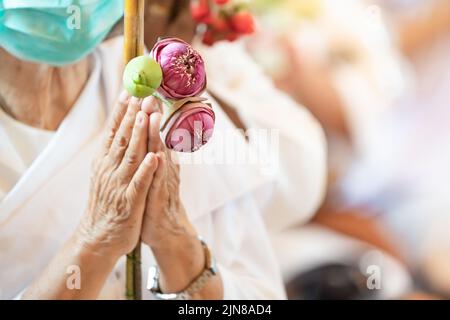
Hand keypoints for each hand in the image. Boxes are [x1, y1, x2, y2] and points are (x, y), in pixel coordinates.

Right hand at [76, 92, 157, 259]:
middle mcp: (110, 170)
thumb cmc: (107, 204)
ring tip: (146, 115)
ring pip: (131, 156)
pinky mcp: (130, 202)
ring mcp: (120, 185)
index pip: (113, 132)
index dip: (122, 111)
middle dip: (133, 115)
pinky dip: (146, 170)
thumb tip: (119, 130)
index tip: (130, 90)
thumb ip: (114, 153)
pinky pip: (140, 184)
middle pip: (122, 138)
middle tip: (142, 92)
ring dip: (138, 135)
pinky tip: (154, 157)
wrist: (98, 237)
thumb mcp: (106, 174)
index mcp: (105, 162)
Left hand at [139, 97, 196, 247]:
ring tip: (152, 116)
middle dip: (151, 117)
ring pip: (159, 156)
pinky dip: (157, 169)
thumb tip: (156, 137)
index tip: (141, 93)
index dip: (145, 115)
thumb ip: (156, 156)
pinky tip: (157, 157)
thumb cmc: (157, 201)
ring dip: (156, 136)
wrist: (167, 231)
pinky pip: (158, 183)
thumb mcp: (156, 175)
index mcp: (158, 162)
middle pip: (157, 139)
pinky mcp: (160, 200)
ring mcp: (163, 183)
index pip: (151, 135)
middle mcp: (162, 169)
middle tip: (150, 95)